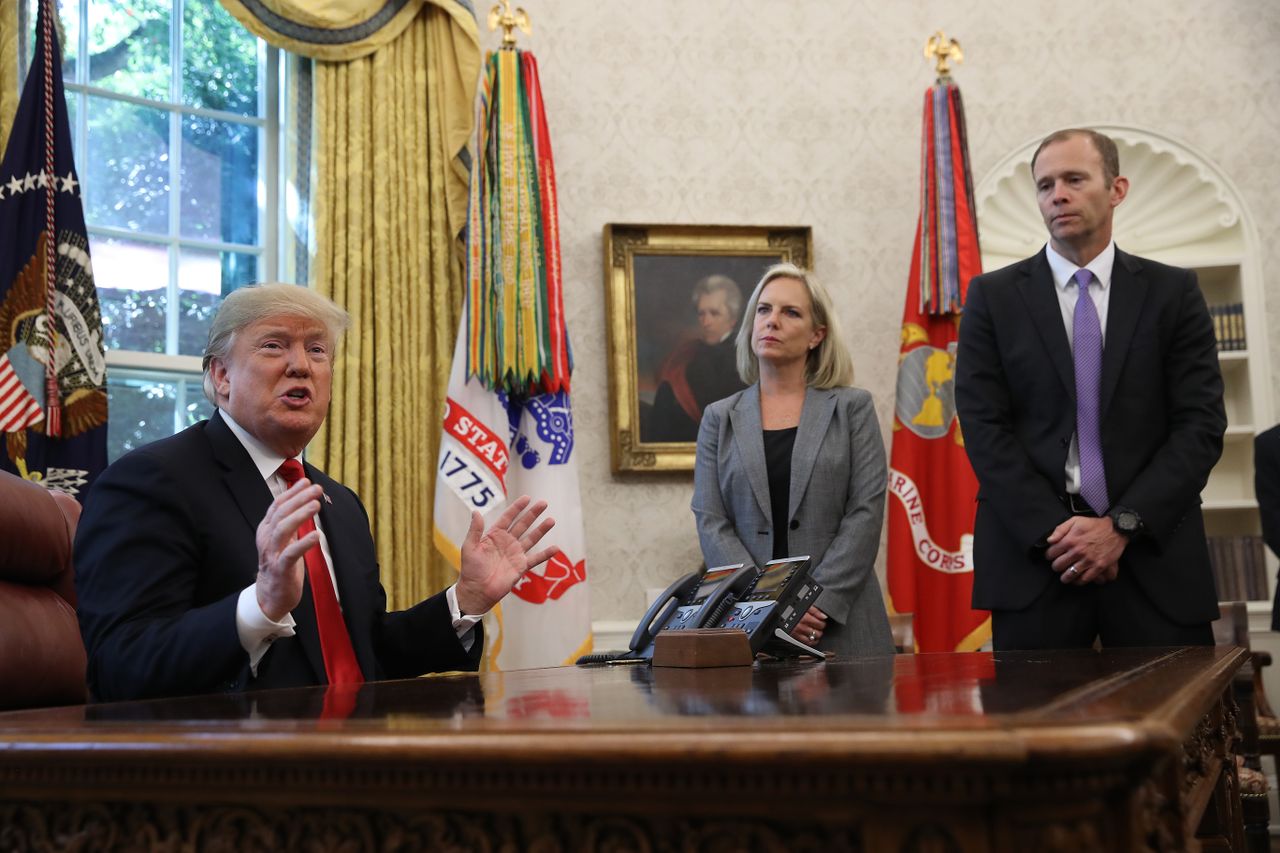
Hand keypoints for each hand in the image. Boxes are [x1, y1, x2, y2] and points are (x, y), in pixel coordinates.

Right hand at [255, 477, 323, 620]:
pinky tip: (316, 535)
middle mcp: (266, 539)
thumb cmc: (281, 564)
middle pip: (281, 513)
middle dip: (299, 498)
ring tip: (316, 505)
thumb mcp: (284, 540)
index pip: (277, 505)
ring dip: (300, 515)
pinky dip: (303, 543)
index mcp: (266, 530)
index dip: (292, 492)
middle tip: (316, 488)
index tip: (307, 481)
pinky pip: (290, 554)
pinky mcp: (280, 569)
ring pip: (283, 529)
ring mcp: (272, 554)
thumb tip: (304, 500)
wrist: (270, 596)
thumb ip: (291, 522)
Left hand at [455, 496, 555, 615]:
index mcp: (495, 535)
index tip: (527, 498)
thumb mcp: (470, 547)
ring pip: (531, 538)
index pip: (508, 517)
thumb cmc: (471, 569)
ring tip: (551, 520)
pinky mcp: (521, 566)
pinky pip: (536, 558)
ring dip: (541, 530)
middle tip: (544, 503)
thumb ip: (475, 530)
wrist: (477, 591)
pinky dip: (545, 554)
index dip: (517, 507)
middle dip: (533, 514)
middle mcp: (507, 542)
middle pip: (523, 524)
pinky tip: (555, 548)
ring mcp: (515, 553)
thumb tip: (475, 511)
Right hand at [790, 606, 827, 645]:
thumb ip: (815, 610)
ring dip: (817, 634)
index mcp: (803, 616)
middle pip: (818, 630)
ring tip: (816, 630)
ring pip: (814, 636)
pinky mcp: (794, 637)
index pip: (819, 621)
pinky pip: (807, 642)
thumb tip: (824, 616)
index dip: (822, 621)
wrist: (781, 614)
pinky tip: (812, 637)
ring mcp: (797, 632)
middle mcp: (800, 625)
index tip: (822, 619)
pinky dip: (812, 641)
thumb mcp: (805, 606)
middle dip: (820, 627)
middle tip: (819, 624)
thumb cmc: (793, 609)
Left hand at [1045, 516, 1126, 584]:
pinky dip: (1078, 581)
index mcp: (1070, 540)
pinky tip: (1076, 579)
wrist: (1116, 530)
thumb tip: (1049, 540)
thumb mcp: (1075, 521)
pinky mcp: (1098, 567)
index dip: (1049, 555)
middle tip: (1059, 565)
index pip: (1051, 554)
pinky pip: (1084, 579)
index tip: (1052, 556)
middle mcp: (1077, 552)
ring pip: (1069, 575)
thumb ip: (1060, 530)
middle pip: (1058, 566)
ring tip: (1065, 575)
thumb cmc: (1094, 525)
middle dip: (1056, 566)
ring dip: (1065, 576)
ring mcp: (1088, 561)